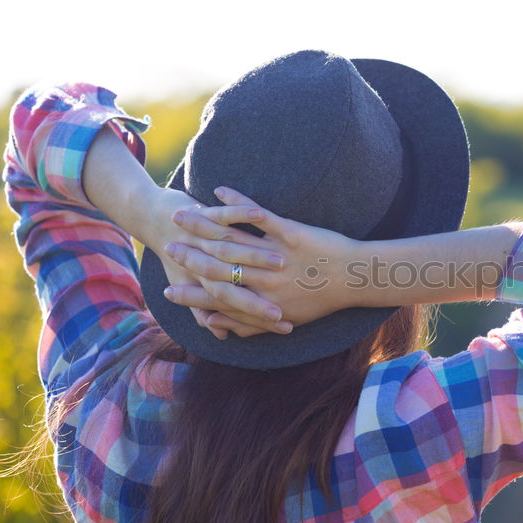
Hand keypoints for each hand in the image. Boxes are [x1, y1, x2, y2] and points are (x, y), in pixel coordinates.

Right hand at [161, 186, 361, 328]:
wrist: (356, 278)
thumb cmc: (321, 299)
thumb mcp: (285, 315)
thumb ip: (251, 323)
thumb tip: (224, 330)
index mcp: (262, 301)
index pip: (217, 298)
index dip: (191, 295)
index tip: (168, 289)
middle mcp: (264, 281)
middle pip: (217, 267)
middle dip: (188, 256)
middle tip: (167, 244)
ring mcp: (275, 255)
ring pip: (231, 239)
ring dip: (202, 226)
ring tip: (182, 215)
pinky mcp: (290, 233)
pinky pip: (257, 216)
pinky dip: (236, 203)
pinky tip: (218, 191)